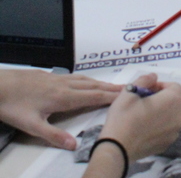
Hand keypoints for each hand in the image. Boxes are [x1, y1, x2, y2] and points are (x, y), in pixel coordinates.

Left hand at [0, 71, 121, 148]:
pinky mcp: (49, 76)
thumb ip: (54, 135)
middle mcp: (63, 84)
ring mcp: (56, 78)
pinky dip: (86, 79)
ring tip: (111, 86)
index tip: (125, 95)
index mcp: (62, 97)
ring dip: (99, 83)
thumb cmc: (14, 106)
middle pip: (92, 86)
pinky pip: (74, 76)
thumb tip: (74, 145)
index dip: (109, 96)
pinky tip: (85, 81)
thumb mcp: (32, 126)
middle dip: (110, 88)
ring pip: (83, 79)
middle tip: (126, 88)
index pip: (92, 96)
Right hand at [95, 73, 180, 162]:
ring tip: (152, 114)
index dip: (162, 85)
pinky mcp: (167, 145)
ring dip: (173, 113)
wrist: (117, 148)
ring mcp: (174, 132)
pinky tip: (149, 128)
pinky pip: (172, 131)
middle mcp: (178, 116)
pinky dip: (166, 126)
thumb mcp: (129, 92)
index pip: (175, 86)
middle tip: (163, 100)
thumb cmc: (123, 118)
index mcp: (172, 100)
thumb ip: (144, 80)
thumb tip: (153, 77)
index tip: (149, 90)